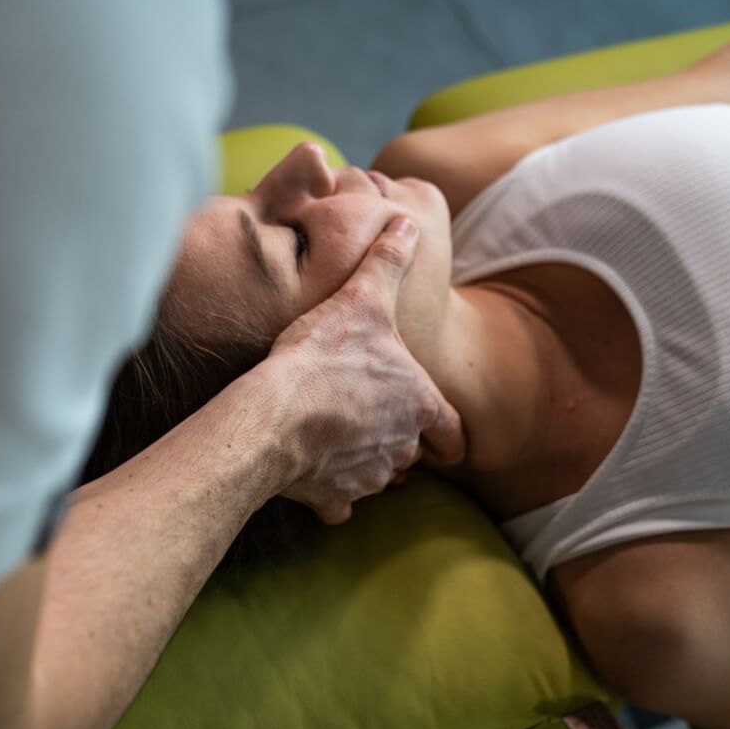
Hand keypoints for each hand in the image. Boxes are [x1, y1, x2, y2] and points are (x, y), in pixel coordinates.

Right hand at [266, 215, 465, 524]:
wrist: (275, 414)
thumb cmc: (324, 355)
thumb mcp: (362, 299)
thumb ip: (387, 262)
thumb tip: (406, 224)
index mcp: (421, 404)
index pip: (453, 432)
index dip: (448, 433)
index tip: (441, 437)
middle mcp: (403, 447)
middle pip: (412, 452)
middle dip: (397, 439)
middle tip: (370, 417)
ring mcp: (369, 477)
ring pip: (378, 476)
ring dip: (364, 461)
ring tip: (336, 435)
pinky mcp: (333, 499)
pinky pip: (339, 505)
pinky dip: (331, 494)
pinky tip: (312, 472)